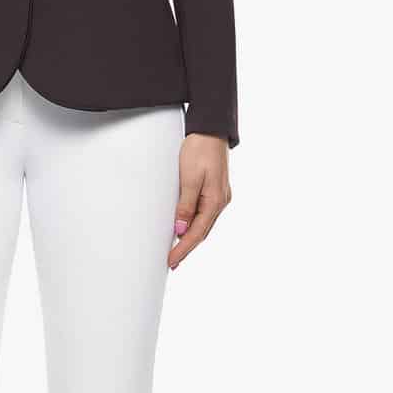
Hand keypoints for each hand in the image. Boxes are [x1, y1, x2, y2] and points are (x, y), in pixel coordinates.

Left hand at [170, 132, 230, 269]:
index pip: (196, 233)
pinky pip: (204, 214)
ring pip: (204, 224)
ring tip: (177, 250)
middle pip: (202, 232)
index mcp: (215, 201)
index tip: (171, 261)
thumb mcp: (189, 178)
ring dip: (190, 237)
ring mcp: (220, 196)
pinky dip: (195, 224)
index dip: (183, 249)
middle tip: (172, 262)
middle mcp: (220, 202)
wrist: (211, 130)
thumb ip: (185, 205)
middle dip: (186, 248)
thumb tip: (180, 229)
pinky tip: (187, 228)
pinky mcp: (215, 190)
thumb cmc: (199, 150)